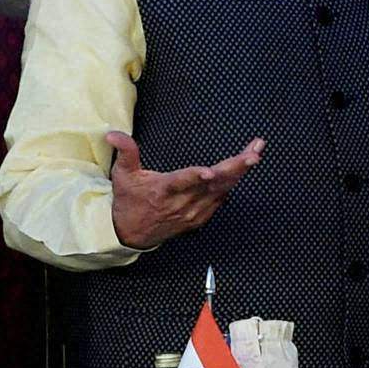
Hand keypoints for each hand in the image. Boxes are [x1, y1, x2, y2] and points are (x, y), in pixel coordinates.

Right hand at [108, 132, 264, 249]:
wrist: (130, 234)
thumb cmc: (128, 202)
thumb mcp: (122, 176)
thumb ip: (125, 152)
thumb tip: (113, 133)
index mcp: (163, 190)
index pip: (181, 182)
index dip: (195, 177)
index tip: (209, 172)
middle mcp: (182, 203)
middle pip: (213, 185)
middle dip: (235, 168)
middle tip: (253, 153)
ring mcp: (194, 211)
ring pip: (222, 190)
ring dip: (239, 172)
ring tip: (255, 153)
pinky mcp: (200, 217)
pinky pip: (221, 199)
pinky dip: (232, 184)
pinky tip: (243, 169)